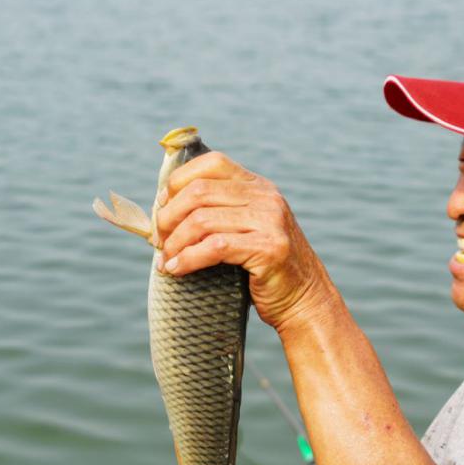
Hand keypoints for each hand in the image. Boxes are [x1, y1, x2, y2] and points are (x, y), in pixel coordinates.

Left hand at [155, 151, 334, 331]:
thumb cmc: (265, 270)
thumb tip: (163, 208)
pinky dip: (188, 259)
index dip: (178, 182)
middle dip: (169, 217)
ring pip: (202, 220)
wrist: (305, 301)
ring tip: (166, 261)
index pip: (211, 163)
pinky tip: (177, 270)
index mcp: (259, 186)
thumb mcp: (247, 229)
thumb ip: (220, 213)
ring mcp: (270, 222)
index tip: (162, 206)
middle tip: (158, 241)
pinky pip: (214, 247)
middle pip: (199, 192)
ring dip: (175, 243)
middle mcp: (267, 197)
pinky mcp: (268, 249)